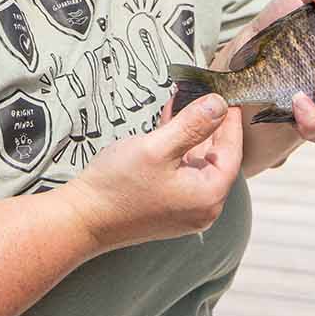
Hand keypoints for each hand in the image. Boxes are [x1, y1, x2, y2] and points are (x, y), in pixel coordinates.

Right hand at [58, 94, 242, 253]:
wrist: (82, 219)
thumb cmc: (117, 185)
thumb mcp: (157, 147)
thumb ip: (193, 125)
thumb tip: (220, 105)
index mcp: (207, 196)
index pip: (232, 153)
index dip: (231, 123)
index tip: (231, 98)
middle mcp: (202, 208)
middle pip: (217, 159)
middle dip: (212, 126)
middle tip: (210, 96)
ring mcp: (185, 210)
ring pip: (198, 164)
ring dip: (193, 134)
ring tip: (188, 103)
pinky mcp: (168, 207)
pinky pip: (182, 172)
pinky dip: (179, 149)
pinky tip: (168, 125)